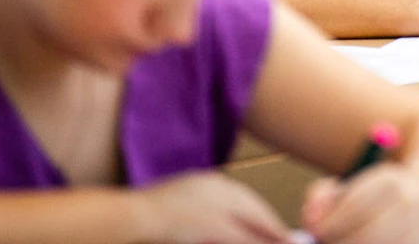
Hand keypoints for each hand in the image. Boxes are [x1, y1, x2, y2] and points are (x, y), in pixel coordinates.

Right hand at [135, 171, 292, 243]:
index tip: (275, 227)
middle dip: (271, 223)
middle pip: (253, 206)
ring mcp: (214, 204)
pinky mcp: (211, 223)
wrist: (131, 217)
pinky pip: (241, 235)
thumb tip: (227, 223)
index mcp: (208, 182)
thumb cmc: (149, 215)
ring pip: (252, 220)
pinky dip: (257, 241)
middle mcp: (216, 187)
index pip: (244, 198)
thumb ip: (204, 208)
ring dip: (269, 233)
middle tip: (287, 238)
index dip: (262, 214)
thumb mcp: (181, 202)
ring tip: (283, 242)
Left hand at [301, 165, 418, 243]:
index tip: (314, 231)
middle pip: (364, 235)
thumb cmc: (379, 196)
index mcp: (388, 182)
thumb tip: (310, 218)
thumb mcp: (354, 184)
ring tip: (343, 241)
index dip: (328, 224)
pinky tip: (361, 243)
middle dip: (337, 242)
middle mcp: (407, 207)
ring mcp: (416, 233)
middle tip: (322, 242)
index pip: (353, 206)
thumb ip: (324, 196)